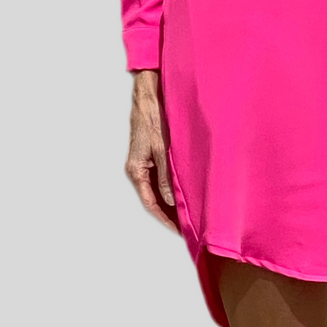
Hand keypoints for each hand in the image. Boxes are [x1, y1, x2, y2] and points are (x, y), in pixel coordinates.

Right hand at [125, 70, 180, 232]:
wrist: (149, 95)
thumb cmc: (153, 117)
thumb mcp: (162, 148)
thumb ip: (166, 175)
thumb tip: (171, 201)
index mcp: (136, 170)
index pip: (151, 203)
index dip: (166, 219)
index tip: (180, 231)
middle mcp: (138, 169)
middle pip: (155, 198)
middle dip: (170, 213)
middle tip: (188, 226)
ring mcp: (144, 162)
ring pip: (159, 188)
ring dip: (172, 201)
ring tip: (189, 213)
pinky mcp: (152, 154)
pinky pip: (162, 176)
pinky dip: (172, 186)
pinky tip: (185, 190)